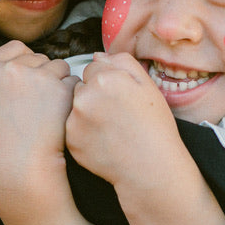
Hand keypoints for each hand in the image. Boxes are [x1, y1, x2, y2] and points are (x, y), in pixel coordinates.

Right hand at [0, 40, 78, 222]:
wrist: (18, 166)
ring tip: (48, 107)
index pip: (15, 47)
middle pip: (39, 57)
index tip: (25, 83)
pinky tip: (60, 112)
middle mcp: (14, 69)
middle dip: (41, 73)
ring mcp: (39, 78)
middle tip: (36, 101)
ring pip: (59, 66)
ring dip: (58, 81)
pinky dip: (70, 93)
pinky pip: (73, 81)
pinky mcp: (62, 90)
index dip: (23, 62)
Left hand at [65, 52, 185, 188]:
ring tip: (110, 128)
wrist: (150, 167)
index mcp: (106, 78)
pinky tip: (103, 140)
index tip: (118, 96)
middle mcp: (86, 96)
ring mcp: (75, 119)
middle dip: (94, 95)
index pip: (93, 68)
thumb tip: (98, 56)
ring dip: (86, 113)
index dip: (107, 82)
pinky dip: (84, 132)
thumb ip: (123, 63)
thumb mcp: (148, 86)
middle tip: (115, 114)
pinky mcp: (71, 140)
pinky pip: (73, 128)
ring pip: (75, 107)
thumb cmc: (154, 126)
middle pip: (82, 86)